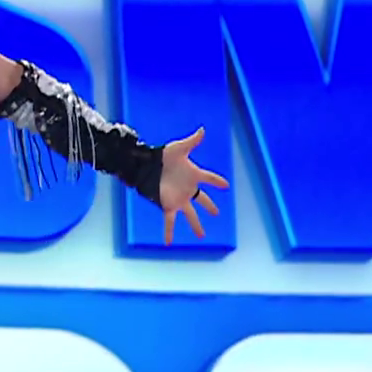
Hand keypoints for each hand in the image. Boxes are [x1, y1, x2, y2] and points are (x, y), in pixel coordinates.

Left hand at [159, 126, 229, 244]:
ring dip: (196, 225)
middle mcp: (188, 189)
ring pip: (191, 215)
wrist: (146, 165)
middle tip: (217, 213)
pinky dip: (169, 232)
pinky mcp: (168, 205)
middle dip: (209, 206)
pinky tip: (168, 242)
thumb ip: (192, 141)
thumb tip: (202, 129)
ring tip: (201, 236)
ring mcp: (179, 199)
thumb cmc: (163, 156)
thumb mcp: (179, 148)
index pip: (210, 179)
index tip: (225, 185)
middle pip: (203, 200)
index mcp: (193, 175)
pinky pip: (170, 221)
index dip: (218, 181)